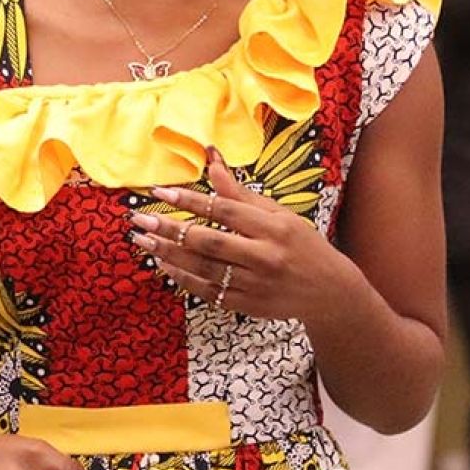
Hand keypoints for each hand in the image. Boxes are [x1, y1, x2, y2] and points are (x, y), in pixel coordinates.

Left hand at [129, 149, 353, 323]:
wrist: (329, 291)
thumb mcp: (279, 214)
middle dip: (170, 229)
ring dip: (169, 254)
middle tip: (140, 218)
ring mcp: (255, 284)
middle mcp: (264, 257)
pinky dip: (183, 278)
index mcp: (274, 228)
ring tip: (144, 240)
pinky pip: (207, 292)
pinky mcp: (247, 305)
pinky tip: (164, 265)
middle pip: (208, 242)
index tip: (160, 192)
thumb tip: (213, 164)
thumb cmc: (302, 244)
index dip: (190, 201)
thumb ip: (241, 194)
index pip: (224, 211)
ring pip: (203, 268)